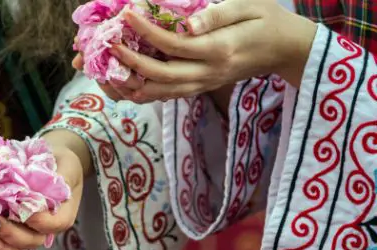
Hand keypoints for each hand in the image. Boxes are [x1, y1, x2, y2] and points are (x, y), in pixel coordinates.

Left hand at [0, 137, 84, 249]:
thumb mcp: (66, 162)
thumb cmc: (56, 160)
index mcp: (62, 213)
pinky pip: (0, 246)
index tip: (20, 207)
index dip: (38, 220)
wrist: (46, 160)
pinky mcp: (10, 232)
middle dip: (11, 234)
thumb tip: (51, 182)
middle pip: (32, 241)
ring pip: (15, 248)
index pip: (55, 224)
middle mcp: (45, 228)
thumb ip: (61, 176)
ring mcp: (27, 232)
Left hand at [74, 0, 316, 102]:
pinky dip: (142, 91)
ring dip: (130, 83)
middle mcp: (207, 74)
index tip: (126, 15)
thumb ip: (218, 14)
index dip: (146, 32)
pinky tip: (124, 81)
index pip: (173, 45)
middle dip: (128, 61)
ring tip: (107, 67)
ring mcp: (203, 85)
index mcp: (218, 50)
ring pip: (159, 94)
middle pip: (159, 76)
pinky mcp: (199, 88)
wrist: (286, 51)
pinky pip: (166, 96)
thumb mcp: (250, 7)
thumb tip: (187, 25)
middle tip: (107, 43)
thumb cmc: (268, 21)